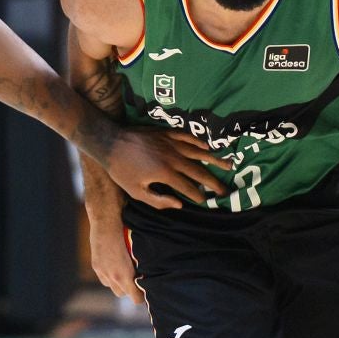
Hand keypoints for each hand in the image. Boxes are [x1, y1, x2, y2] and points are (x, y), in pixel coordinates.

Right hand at [88, 215, 141, 303]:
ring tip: (128, 273)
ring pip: (113, 287)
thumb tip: (153, 267)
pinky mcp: (96, 265)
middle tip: (140, 279)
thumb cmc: (127, 228)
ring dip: (120, 284)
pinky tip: (116, 266)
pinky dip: (110, 276)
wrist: (105, 217)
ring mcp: (102, 270)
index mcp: (124, 274)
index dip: (142, 296)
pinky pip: (104, 279)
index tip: (148, 289)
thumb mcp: (140, 247)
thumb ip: (144, 265)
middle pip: (123, 294)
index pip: (135, 298)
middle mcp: (112, 275)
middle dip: (131, 289)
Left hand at [101, 128, 230, 209]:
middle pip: (199, 171)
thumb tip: (179, 204)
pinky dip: (199, 142)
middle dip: (213, 182)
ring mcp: (171, 143)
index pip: (188, 188)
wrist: (110, 142)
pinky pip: (188, 137)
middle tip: (225, 191)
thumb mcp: (135, 191)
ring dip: (214, 160)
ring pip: (198, 152)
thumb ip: (158, 200)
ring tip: (229, 166)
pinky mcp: (167, 132)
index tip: (206, 202)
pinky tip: (207, 146)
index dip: (199, 196)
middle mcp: (173, 158)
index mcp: (165, 174)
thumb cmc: (121, 170)